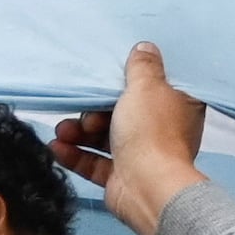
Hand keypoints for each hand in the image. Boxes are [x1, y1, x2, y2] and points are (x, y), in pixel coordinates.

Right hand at [51, 41, 209, 234]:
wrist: (146, 186)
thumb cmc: (150, 131)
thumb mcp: (146, 87)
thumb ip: (142, 66)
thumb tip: (144, 47)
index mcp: (177, 105)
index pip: (153, 87)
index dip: (127, 83)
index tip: (106, 80)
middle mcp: (162, 129)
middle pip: (122, 113)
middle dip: (94, 112)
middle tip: (84, 114)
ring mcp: (141, 155)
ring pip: (105, 138)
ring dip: (79, 133)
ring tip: (62, 132)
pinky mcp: (121, 177)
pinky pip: (95, 162)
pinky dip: (76, 155)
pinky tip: (57, 149)